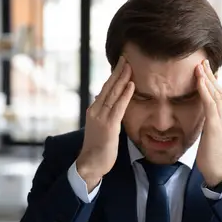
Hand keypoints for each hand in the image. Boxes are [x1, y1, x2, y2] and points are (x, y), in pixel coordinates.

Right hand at [77, 56, 134, 191]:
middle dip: (118, 72)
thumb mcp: (99, 127)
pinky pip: (118, 107)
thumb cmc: (97, 148)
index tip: (122, 64)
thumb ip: (103, 113)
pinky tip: (131, 85)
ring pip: (113, 94)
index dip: (114, 76)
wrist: (90, 164)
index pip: (105, 89)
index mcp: (94, 110)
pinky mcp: (108, 126)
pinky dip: (125, 95)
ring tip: (130, 66)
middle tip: (126, 58)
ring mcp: (101, 118)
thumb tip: (103, 99)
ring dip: (122, 79)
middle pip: (108, 87)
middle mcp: (95, 111)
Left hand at [195, 59, 221, 187]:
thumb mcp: (220, 131)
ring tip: (199, 66)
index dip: (214, 81)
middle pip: (220, 90)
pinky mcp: (215, 125)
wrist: (220, 169)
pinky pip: (209, 103)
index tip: (207, 70)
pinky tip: (199, 80)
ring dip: (206, 78)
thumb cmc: (216, 153)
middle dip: (210, 75)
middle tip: (202, 61)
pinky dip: (204, 90)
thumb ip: (221, 115)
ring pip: (215, 94)